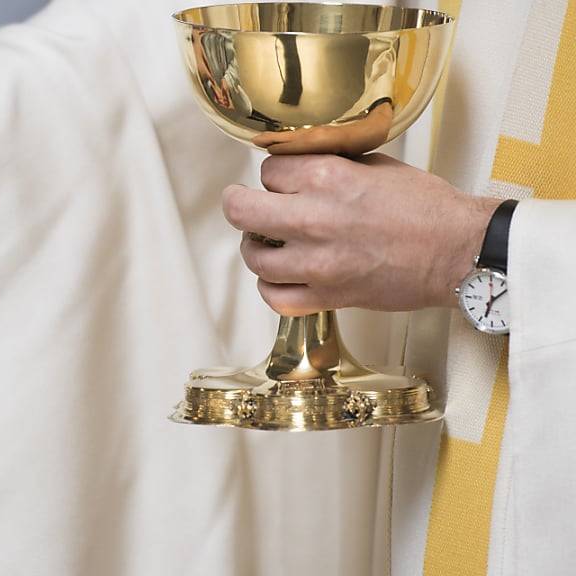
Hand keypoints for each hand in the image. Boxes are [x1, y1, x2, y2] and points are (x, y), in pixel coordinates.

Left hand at [223, 153, 500, 315]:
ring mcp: (317, 263)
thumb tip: (300, 165)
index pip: (268, 171)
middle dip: (240, 204)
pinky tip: (281, 276)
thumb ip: (331, 165)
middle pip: (241, 211)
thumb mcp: (377, 165)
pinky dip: (271, 287)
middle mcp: (314, 219)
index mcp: (327, 178)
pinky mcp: (327, 296)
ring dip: (256, 247)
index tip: (283, 182)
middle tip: (246, 205)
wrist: (458, 251)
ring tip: (269, 243)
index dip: (274, 176)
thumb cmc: (427, 208)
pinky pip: (276, 298)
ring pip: (254, 257)